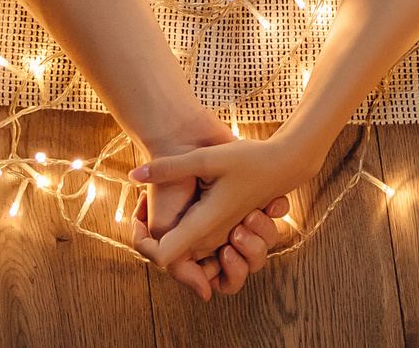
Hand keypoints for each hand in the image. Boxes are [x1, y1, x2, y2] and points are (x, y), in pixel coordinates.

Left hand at [132, 137, 313, 284]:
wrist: (283, 165)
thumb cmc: (248, 160)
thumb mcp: (206, 157)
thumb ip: (169, 167)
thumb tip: (134, 174)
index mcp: (203, 225)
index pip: (163, 257)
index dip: (146, 245)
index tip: (139, 217)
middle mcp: (211, 239)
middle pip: (173, 262)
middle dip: (151, 240)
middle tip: (143, 204)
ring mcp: (221, 239)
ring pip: (189, 257)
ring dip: (171, 238)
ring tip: (167, 209)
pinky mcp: (228, 234)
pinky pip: (204, 250)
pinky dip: (190, 240)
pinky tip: (185, 205)